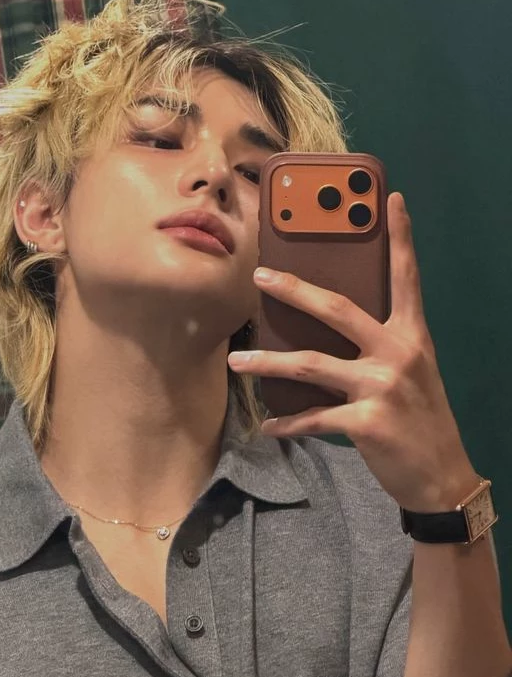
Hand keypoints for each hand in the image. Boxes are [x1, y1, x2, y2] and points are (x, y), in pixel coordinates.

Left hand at [228, 192, 478, 512]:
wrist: (442, 476)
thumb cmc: (420, 419)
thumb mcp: (412, 371)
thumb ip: (379, 345)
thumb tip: (328, 326)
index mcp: (411, 336)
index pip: (406, 278)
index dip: (399, 238)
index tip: (391, 200)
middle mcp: (397, 353)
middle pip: (336, 309)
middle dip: (294, 289)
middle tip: (260, 275)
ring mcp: (381, 387)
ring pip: (309, 364)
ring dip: (266, 363)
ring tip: (236, 361)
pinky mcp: (366, 422)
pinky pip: (312, 417)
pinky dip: (286, 423)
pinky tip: (267, 426)